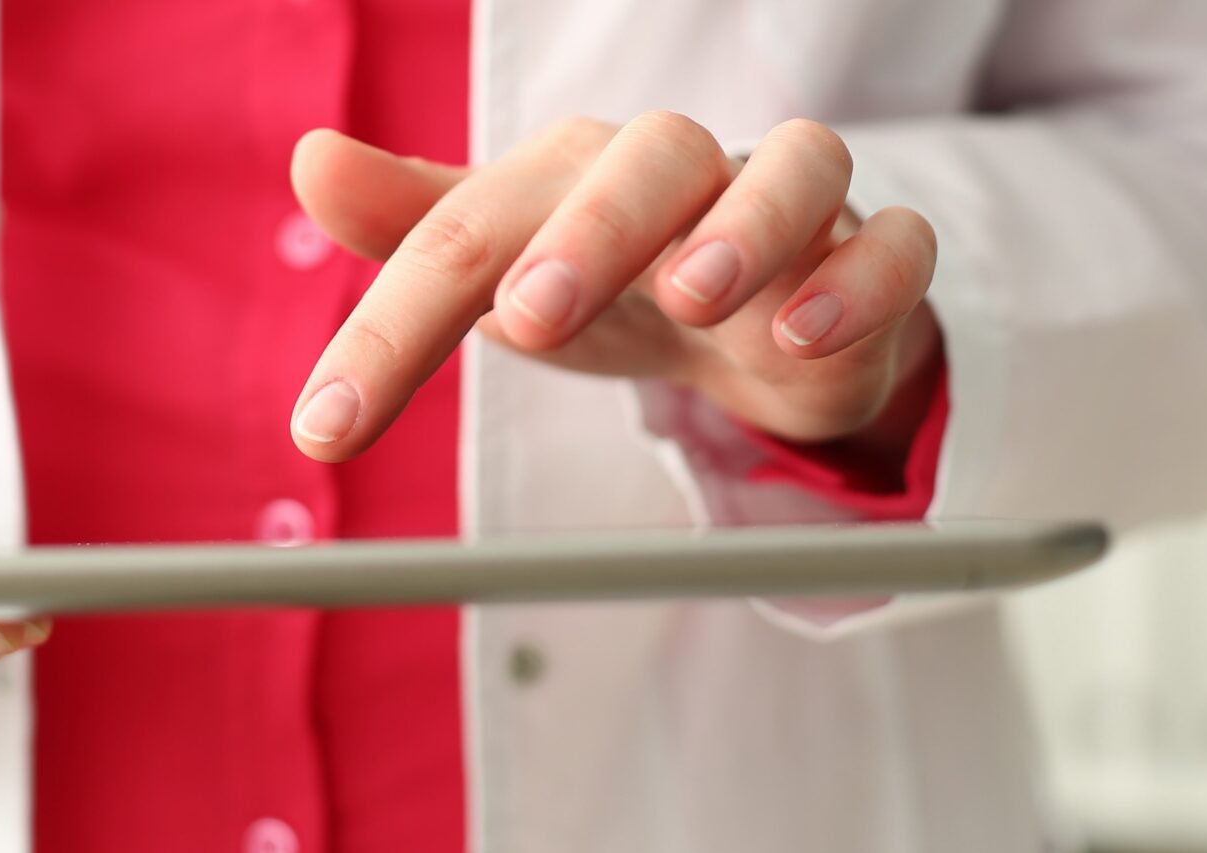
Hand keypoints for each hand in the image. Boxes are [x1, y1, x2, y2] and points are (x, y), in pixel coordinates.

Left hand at [288, 112, 941, 462]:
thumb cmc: (611, 284)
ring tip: (696, 295)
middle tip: (530, 317)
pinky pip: (894, 244)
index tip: (326, 428)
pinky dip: (860, 282)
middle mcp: (680, 175)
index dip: (392, 327)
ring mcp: (789, 210)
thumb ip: (414, 234)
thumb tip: (312, 160)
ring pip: (793, 168)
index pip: (468, 234)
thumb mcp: (505, 272)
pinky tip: (805, 335)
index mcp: (570, 178)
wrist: (754, 319)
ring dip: (744, 226)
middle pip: (644, 161)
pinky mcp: (874, 260)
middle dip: (587, 232)